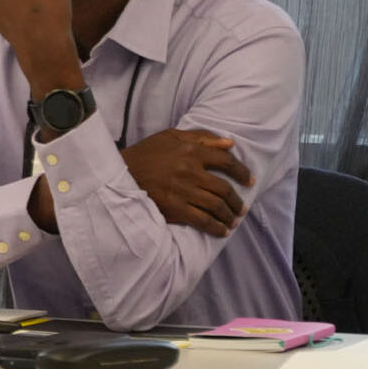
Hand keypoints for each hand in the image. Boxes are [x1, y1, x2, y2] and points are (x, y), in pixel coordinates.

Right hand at [122, 128, 252, 237]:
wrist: (118, 174)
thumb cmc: (146, 154)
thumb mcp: (170, 137)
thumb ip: (201, 138)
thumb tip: (230, 144)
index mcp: (190, 151)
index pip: (226, 161)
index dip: (242, 172)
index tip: (249, 181)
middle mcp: (189, 170)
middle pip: (224, 188)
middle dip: (237, 201)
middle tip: (241, 207)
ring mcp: (182, 190)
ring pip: (217, 206)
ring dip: (229, 216)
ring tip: (233, 220)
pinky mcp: (174, 208)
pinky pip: (203, 221)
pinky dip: (216, 228)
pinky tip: (222, 231)